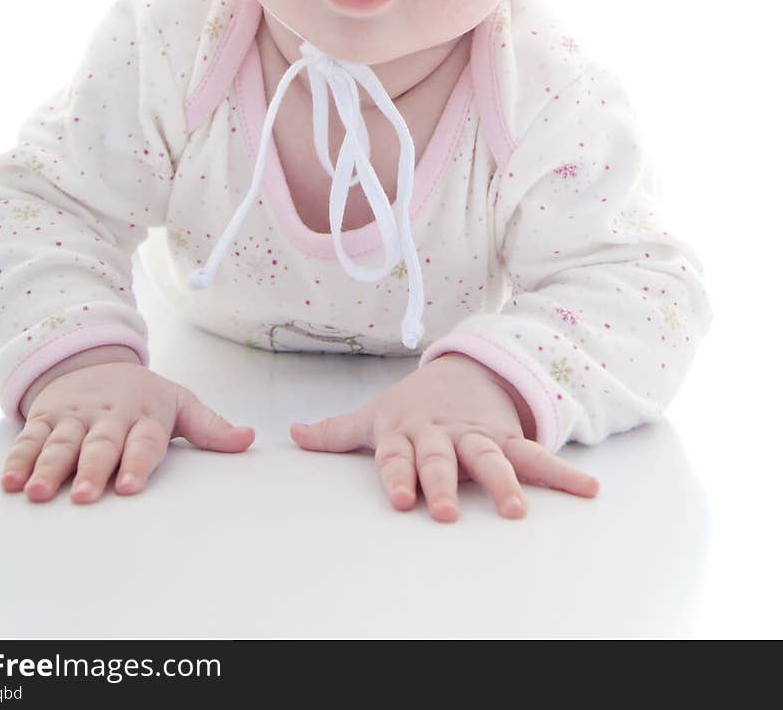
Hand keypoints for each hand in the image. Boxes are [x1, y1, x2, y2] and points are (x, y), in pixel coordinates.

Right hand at [2, 361, 254, 503]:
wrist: (94, 360)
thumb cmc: (143, 397)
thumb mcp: (179, 404)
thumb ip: (210, 427)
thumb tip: (249, 439)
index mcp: (144, 415)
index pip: (143, 440)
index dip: (136, 462)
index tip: (129, 486)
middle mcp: (108, 416)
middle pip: (101, 444)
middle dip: (93, 469)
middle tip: (86, 497)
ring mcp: (74, 416)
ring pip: (61, 443)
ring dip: (49, 468)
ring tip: (39, 494)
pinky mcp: (46, 417)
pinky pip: (30, 439)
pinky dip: (19, 459)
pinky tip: (11, 482)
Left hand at [290, 353, 599, 521]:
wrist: (463, 370)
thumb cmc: (412, 407)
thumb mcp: (373, 416)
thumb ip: (335, 432)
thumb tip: (293, 435)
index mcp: (407, 432)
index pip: (399, 457)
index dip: (399, 476)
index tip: (401, 500)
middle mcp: (444, 435)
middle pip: (444, 460)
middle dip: (446, 484)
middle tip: (449, 513)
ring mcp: (478, 436)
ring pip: (493, 458)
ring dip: (505, 484)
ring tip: (518, 512)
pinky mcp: (509, 439)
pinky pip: (537, 456)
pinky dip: (564, 474)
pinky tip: (590, 491)